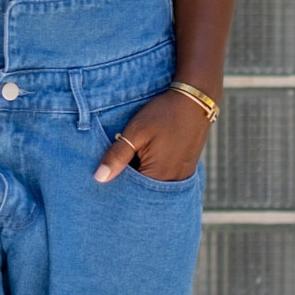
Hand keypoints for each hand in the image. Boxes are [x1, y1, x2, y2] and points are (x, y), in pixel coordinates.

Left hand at [93, 89, 208, 183]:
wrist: (195, 100)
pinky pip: (164, 180)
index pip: (131, 194)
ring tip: (131, 161)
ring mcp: (181, 177)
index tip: (104, 176)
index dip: (116, 187)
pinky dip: (152, 174)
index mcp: (158, 175)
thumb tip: (99, 178)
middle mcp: (172, 182)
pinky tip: (144, 160)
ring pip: (153, 187)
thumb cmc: (164, 114)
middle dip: (128, 184)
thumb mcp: (136, 131)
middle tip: (117, 166)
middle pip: (143, 193)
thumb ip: (117, 156)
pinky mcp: (185, 170)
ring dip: (140, 178)